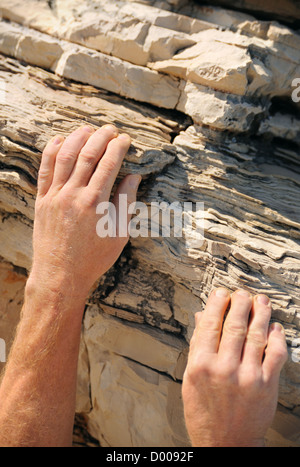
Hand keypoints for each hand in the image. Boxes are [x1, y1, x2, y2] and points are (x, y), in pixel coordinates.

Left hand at [30, 125, 140, 297]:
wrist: (60, 275)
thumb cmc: (94, 258)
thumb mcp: (119, 234)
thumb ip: (126, 203)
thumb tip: (134, 177)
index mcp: (96, 203)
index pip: (109, 163)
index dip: (119, 147)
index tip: (125, 139)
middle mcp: (74, 195)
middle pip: (88, 154)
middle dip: (101, 136)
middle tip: (111, 129)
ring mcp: (55, 196)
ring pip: (65, 156)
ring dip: (77, 137)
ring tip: (88, 129)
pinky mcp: (41, 201)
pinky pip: (45, 169)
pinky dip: (51, 151)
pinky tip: (60, 140)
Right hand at [182, 288, 287, 446]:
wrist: (225, 444)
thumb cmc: (203, 411)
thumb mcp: (191, 378)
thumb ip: (197, 345)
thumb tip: (203, 316)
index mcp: (201, 364)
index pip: (211, 324)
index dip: (218, 304)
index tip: (222, 292)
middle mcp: (223, 368)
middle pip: (235, 325)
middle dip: (240, 303)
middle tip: (243, 293)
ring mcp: (247, 377)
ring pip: (256, 335)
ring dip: (261, 314)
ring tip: (261, 302)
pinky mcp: (266, 386)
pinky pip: (275, 355)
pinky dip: (277, 338)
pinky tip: (275, 328)